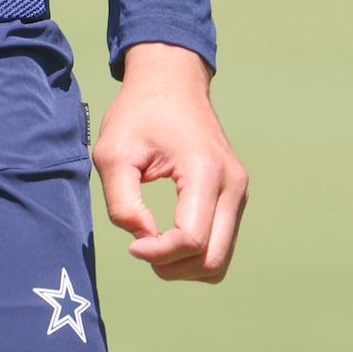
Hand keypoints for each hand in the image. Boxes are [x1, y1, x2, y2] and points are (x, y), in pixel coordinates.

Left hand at [93, 41, 247, 281]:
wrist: (172, 84)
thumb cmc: (139, 115)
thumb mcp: (113, 153)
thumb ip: (122, 202)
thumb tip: (143, 240)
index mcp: (205, 172)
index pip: (193, 240)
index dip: (159, 254)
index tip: (132, 244)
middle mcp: (233, 186)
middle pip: (214, 260)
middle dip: (173, 267)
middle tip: (140, 248)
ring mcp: (239, 193)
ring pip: (220, 259)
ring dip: (185, 265)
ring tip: (151, 243)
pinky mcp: (235, 197)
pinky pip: (221, 243)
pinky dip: (194, 253)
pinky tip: (167, 236)